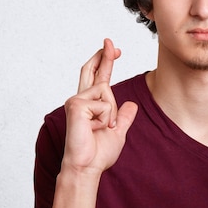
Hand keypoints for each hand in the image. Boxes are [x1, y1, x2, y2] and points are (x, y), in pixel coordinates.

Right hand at [62, 38, 137, 174]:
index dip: (104, 62)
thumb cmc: (97, 153)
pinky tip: (94, 129)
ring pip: (107, 92)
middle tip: (109, 40)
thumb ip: (123, 118)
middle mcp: (80, 99)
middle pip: (93, 70)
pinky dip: (106, 119)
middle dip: (104, 55)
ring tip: (100, 128)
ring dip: (111, 114)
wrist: (87, 167)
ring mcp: (76, 101)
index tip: (113, 48)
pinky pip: (104, 104)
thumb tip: (131, 104)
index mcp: (89, 104)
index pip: (97, 77)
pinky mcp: (76, 106)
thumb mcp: (117, 132)